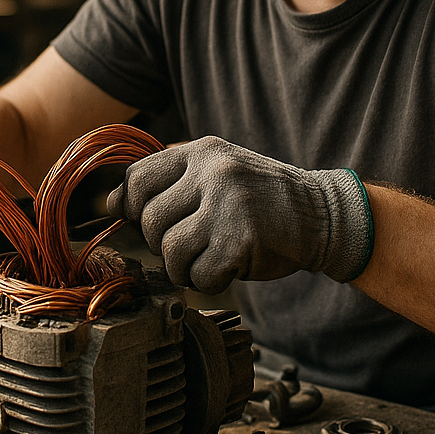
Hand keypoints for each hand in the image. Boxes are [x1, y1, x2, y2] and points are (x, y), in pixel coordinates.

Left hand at [107, 136, 373, 293]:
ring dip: (184, 267)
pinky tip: (229, 267)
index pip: (138, 178)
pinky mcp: (241, 239)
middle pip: (149, 220)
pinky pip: (199, 275)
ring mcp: (228, 204)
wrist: (322, 216)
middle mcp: (214, 172)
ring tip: (209, 258)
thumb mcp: (218, 173)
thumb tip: (112, 203)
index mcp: (203, 152)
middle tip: (190, 245)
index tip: (137, 220)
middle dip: (161, 243)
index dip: (128, 206)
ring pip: (170, 251)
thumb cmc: (262, 200)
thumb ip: (172, 182)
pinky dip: (209, 281)